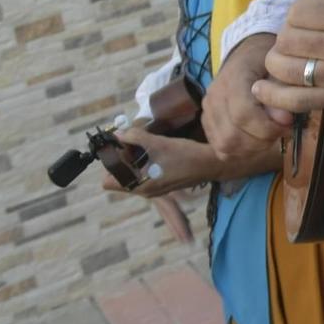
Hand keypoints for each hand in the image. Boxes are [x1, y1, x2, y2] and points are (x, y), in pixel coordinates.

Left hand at [98, 129, 277, 196]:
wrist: (215, 163)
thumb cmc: (187, 156)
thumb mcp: (159, 144)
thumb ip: (136, 137)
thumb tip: (119, 132)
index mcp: (140, 186)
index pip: (108, 182)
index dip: (110, 164)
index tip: (119, 148)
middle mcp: (144, 190)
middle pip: (120, 176)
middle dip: (122, 158)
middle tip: (131, 141)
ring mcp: (155, 187)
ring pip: (133, 173)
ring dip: (134, 158)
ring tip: (144, 142)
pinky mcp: (164, 181)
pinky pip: (145, 172)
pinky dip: (145, 161)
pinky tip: (156, 148)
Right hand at [203, 33, 288, 162]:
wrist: (248, 54)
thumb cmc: (269, 61)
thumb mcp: (281, 69)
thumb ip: (283, 92)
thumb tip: (284, 120)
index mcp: (234, 77)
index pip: (243, 114)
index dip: (268, 127)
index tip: (289, 123)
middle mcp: (214, 95)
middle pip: (232, 135)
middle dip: (263, 140)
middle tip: (282, 131)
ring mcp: (207, 110)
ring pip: (225, 145)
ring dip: (253, 148)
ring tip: (271, 135)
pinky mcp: (207, 122)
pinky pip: (221, 149)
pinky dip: (241, 150)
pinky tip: (257, 140)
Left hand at [254, 0, 323, 115]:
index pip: (301, 10)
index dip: (300, 9)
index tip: (311, 13)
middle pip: (287, 39)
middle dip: (287, 34)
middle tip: (300, 35)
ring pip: (284, 69)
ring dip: (279, 60)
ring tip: (289, 56)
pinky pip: (294, 101)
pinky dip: (273, 96)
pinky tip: (263, 88)